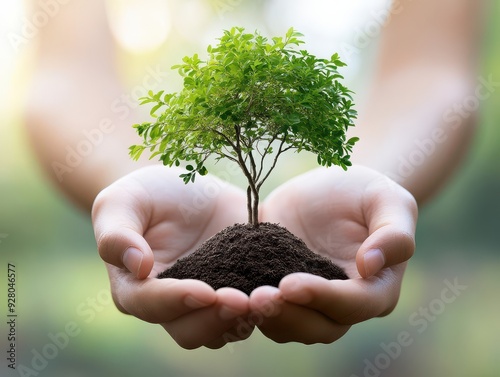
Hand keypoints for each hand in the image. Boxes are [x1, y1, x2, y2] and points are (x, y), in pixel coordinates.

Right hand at [91, 165, 252, 348]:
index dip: (176, 301)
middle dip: (213, 319)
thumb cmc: (147, 194)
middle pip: (187, 330)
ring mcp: (204, 301)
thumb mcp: (123, 201)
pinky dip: (261, 309)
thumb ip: (117, 233)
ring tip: (264, 301)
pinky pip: (247, 313)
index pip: (149, 304)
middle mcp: (170, 304)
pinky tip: (277, 293)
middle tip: (240, 301)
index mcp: (135, 287)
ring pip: (220, 331)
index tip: (204, 290)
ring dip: (241, 321)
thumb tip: (138, 266)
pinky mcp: (234, 290)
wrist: (186, 190)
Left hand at [250, 165, 417, 343]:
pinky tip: (229, 294)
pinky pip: (267, 310)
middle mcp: (344, 304)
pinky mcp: (281, 290)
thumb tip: (370, 267)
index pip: (355, 304)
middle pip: (321, 327)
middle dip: (289, 315)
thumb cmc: (365, 193)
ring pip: (291, 327)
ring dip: (267, 317)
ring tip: (240, 299)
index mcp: (376, 288)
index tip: (290, 283)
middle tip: (258, 297)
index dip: (324, 298)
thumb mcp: (388, 200)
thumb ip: (393, 233)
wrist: (329, 189)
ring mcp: (311, 301)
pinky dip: (249, 307)